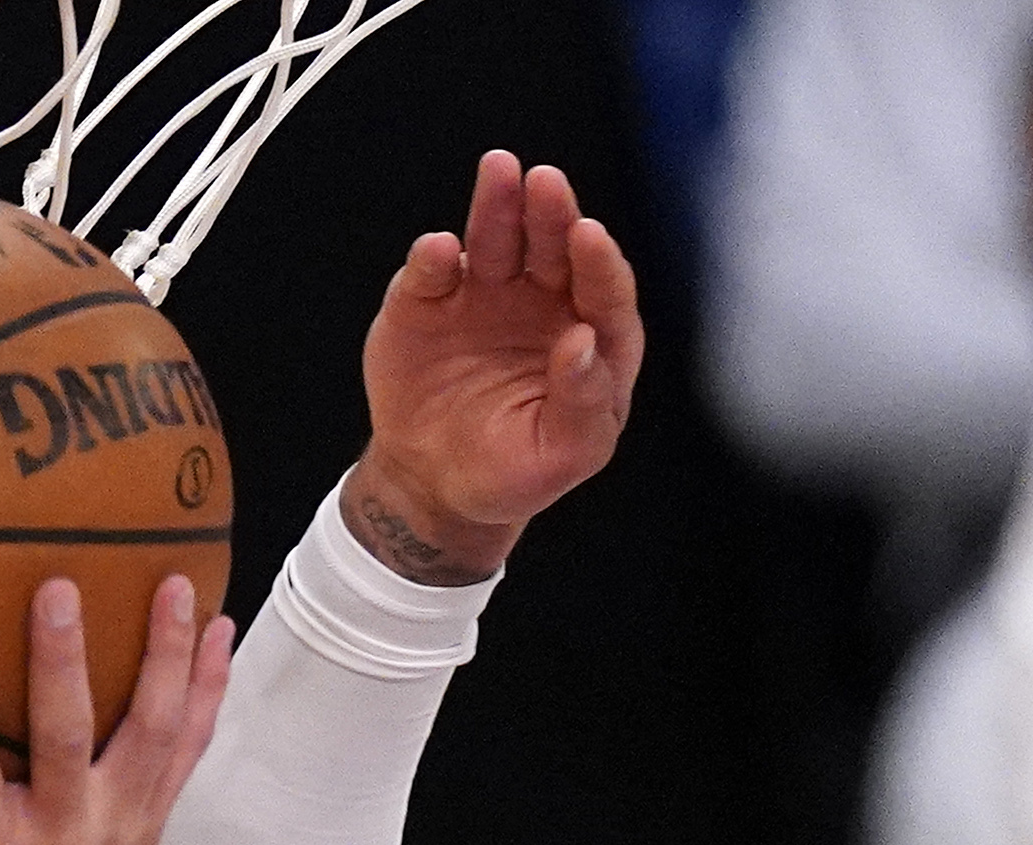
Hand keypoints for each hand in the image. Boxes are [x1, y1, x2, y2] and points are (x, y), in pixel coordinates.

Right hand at [0, 573, 231, 844]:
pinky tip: (224, 632)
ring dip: (167, 662)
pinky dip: (208, 694)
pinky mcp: (148, 829)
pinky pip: (188, 753)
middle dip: (66, 666)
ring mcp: (114, 834)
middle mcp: (59, 842)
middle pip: (68, 742)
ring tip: (180, 586)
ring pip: (151, 737)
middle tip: (61, 589)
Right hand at [345, 151, 644, 585]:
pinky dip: (433, 259)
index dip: (598, 262)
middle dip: (552, 213)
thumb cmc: (512, 472)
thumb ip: (582, 404)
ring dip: (498, 204)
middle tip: (546, 182)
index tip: (588, 236)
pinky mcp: (428, 300)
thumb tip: (583, 341)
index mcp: (590, 337)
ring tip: (499, 170)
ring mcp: (483, 295)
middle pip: (554, 246)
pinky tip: (438, 251)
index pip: (604, 290)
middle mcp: (542, 302)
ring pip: (497, 238)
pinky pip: (431, 271)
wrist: (433, 485)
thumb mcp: (560, 457)